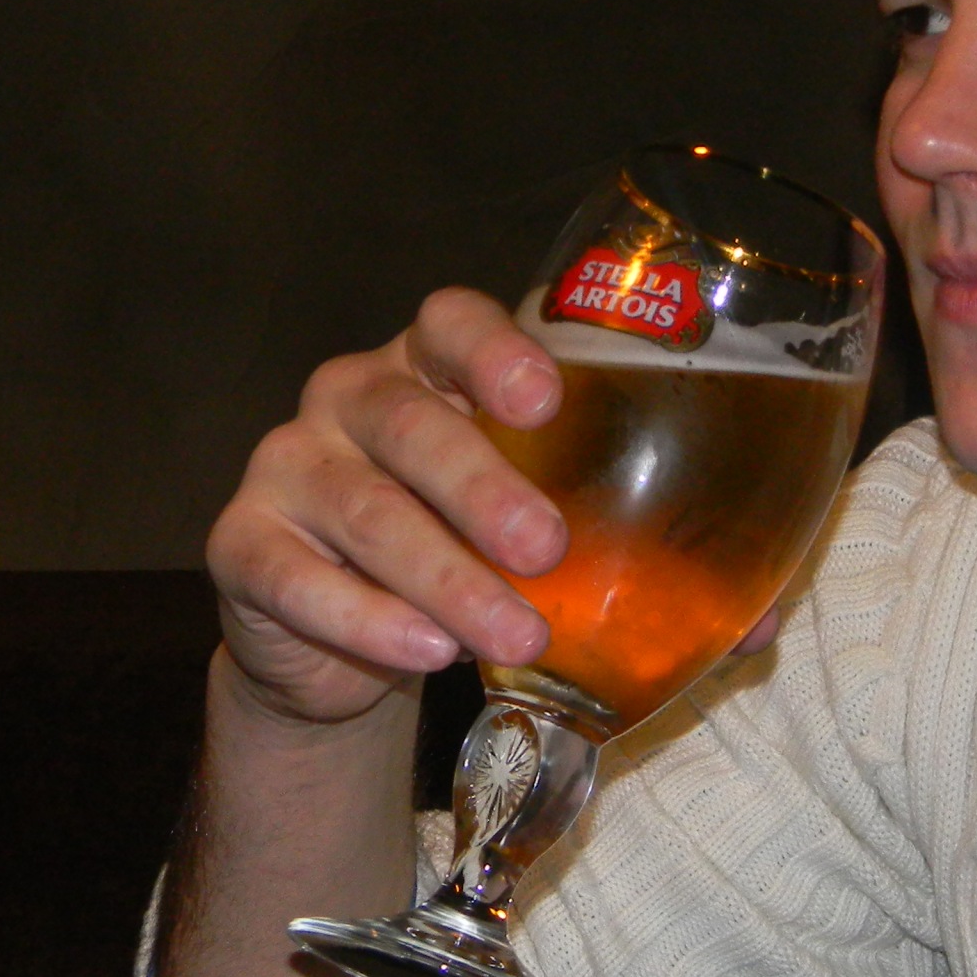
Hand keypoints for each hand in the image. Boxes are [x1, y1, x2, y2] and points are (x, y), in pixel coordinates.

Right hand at [208, 288, 568, 728]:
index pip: (451, 323)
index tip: (545, 402)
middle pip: (412, 426)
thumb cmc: (461, 549)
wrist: (344, 638)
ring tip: (518, 637)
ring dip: (449, 581)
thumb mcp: (521, 519)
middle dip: (485, 491)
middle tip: (548, 551)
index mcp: (428, 368)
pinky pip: (298, 579)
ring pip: (368, 514)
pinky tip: (430, 653)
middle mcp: (350, 399)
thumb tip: (736, 613)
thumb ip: (601, 529)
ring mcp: (288, 466)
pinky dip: (371, 622)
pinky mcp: (240, 544)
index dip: (494, 352)